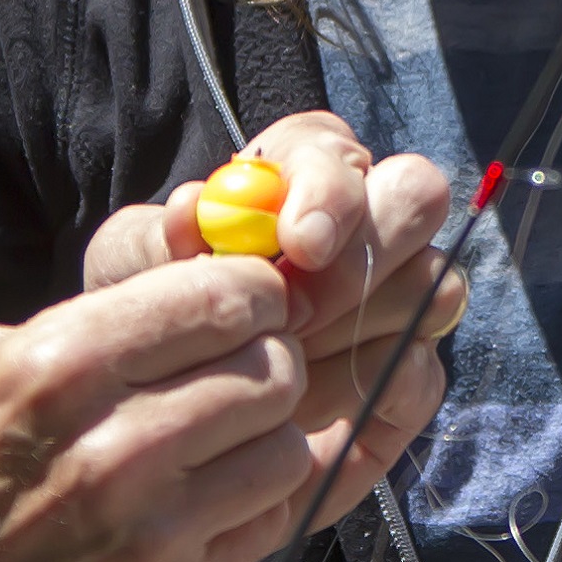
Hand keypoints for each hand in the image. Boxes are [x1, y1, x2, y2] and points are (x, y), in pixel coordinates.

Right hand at [0, 256, 321, 561]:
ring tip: (217, 447)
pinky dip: (253, 507)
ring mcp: (149, 535)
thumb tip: (187, 300)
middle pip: (271, 373)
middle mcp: (113, 448)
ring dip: (264, 441)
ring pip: (285, 452)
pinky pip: (267, 529)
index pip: (222, 300)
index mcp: (55, 368)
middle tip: (235, 376)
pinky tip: (209, 503)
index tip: (243, 307)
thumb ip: (80, 335)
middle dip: (264, 365)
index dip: (249, 297)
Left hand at [86, 113, 461, 516]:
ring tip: (282, 361)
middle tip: (301, 308)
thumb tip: (194, 209)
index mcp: (292, 178)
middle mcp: (362, 225)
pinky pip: (425, 372)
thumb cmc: (151, 317)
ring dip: (356, 329)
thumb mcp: (129, 273)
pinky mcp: (407, 376)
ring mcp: (396, 298)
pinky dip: (374, 391)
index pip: (335, 151)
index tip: (300, 243)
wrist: (166, 410)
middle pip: (417, 193)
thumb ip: (156, 240)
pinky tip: (311, 411)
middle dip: (366, 251)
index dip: (330, 189)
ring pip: (433, 283)